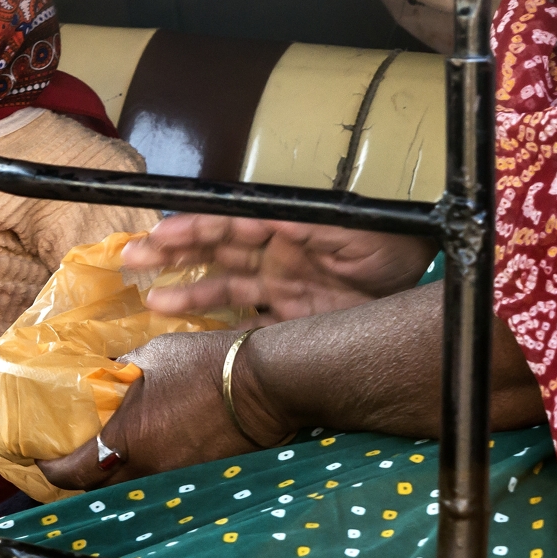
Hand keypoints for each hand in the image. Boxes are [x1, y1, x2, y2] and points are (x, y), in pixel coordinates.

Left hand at [34, 331, 289, 492]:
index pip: (73, 473)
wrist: (263, 384)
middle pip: (99, 488)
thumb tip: (107, 371)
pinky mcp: (201, 477)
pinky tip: (150, 453)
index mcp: (127, 440)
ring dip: (115, 475)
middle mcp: (148, 469)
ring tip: (105, 455)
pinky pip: (163, 481)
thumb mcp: (153, 354)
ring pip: (132, 487)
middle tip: (68, 459)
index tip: (38, 460)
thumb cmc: (204, 364)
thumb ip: (122, 368)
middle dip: (79, 478)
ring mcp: (176, 477)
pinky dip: (148, 471)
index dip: (49, 471)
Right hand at [123, 216, 436, 323]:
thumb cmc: (390, 239)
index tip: (159, 235)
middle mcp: (276, 254)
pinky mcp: (294, 318)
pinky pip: (250, 323)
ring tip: (153, 303)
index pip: (227, 224)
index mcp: (284, 226)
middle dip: (174, 255)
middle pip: (216, 252)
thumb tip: (265, 223)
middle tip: (134, 259)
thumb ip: (304, 225)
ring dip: (188, 293)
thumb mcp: (347, 228)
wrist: (422, 275)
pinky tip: (193, 334)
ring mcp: (282, 286)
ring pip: (224, 287)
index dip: (192, 229)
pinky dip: (221, 328)